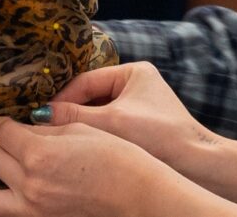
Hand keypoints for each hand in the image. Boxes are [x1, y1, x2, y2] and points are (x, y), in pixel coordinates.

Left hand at [0, 116, 206, 216]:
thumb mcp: (82, 131)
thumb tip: (24, 125)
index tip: (10, 123)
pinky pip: (1, 212)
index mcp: (39, 154)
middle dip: (0, 145)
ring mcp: (31, 208)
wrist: (138, 196)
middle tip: (13, 141)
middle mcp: (29, 183)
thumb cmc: (119, 159)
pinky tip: (9, 188)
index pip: (2, 132)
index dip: (5, 123)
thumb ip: (47, 127)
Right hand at [44, 62, 220, 175]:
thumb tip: (39, 114)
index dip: (62, 98)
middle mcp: (136, 84)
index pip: (86, 81)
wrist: (197, 164)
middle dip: (70, 111)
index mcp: (134, 71)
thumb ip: (74, 115)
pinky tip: (80, 146)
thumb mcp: (113, 123)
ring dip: (80, 124)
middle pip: (90, 95)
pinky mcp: (139, 125)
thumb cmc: (160, 137)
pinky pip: (107, 125)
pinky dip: (94, 134)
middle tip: (45, 127)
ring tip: (59, 138)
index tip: (40, 115)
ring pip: (97, 111)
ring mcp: (138, 105)